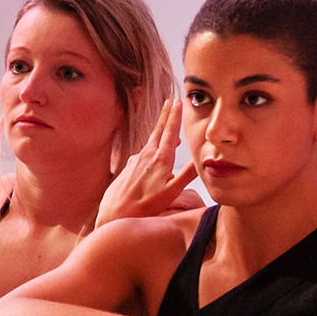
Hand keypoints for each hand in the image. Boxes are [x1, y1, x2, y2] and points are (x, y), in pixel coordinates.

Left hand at [98, 100, 199, 223]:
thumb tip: (201, 160)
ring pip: (151, 142)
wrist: (115, 213)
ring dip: (159, 132)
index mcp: (160, 160)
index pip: (169, 132)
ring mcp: (136, 161)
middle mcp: (146, 156)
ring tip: (167, 126)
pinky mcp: (128, 168)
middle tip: (170, 101)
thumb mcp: (171, 193)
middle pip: (158, 130)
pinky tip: (153, 156)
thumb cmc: (145, 206)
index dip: (174, 116)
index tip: (177, 102)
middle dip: (165, 115)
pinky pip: (143, 153)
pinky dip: (151, 148)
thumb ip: (187, 175)